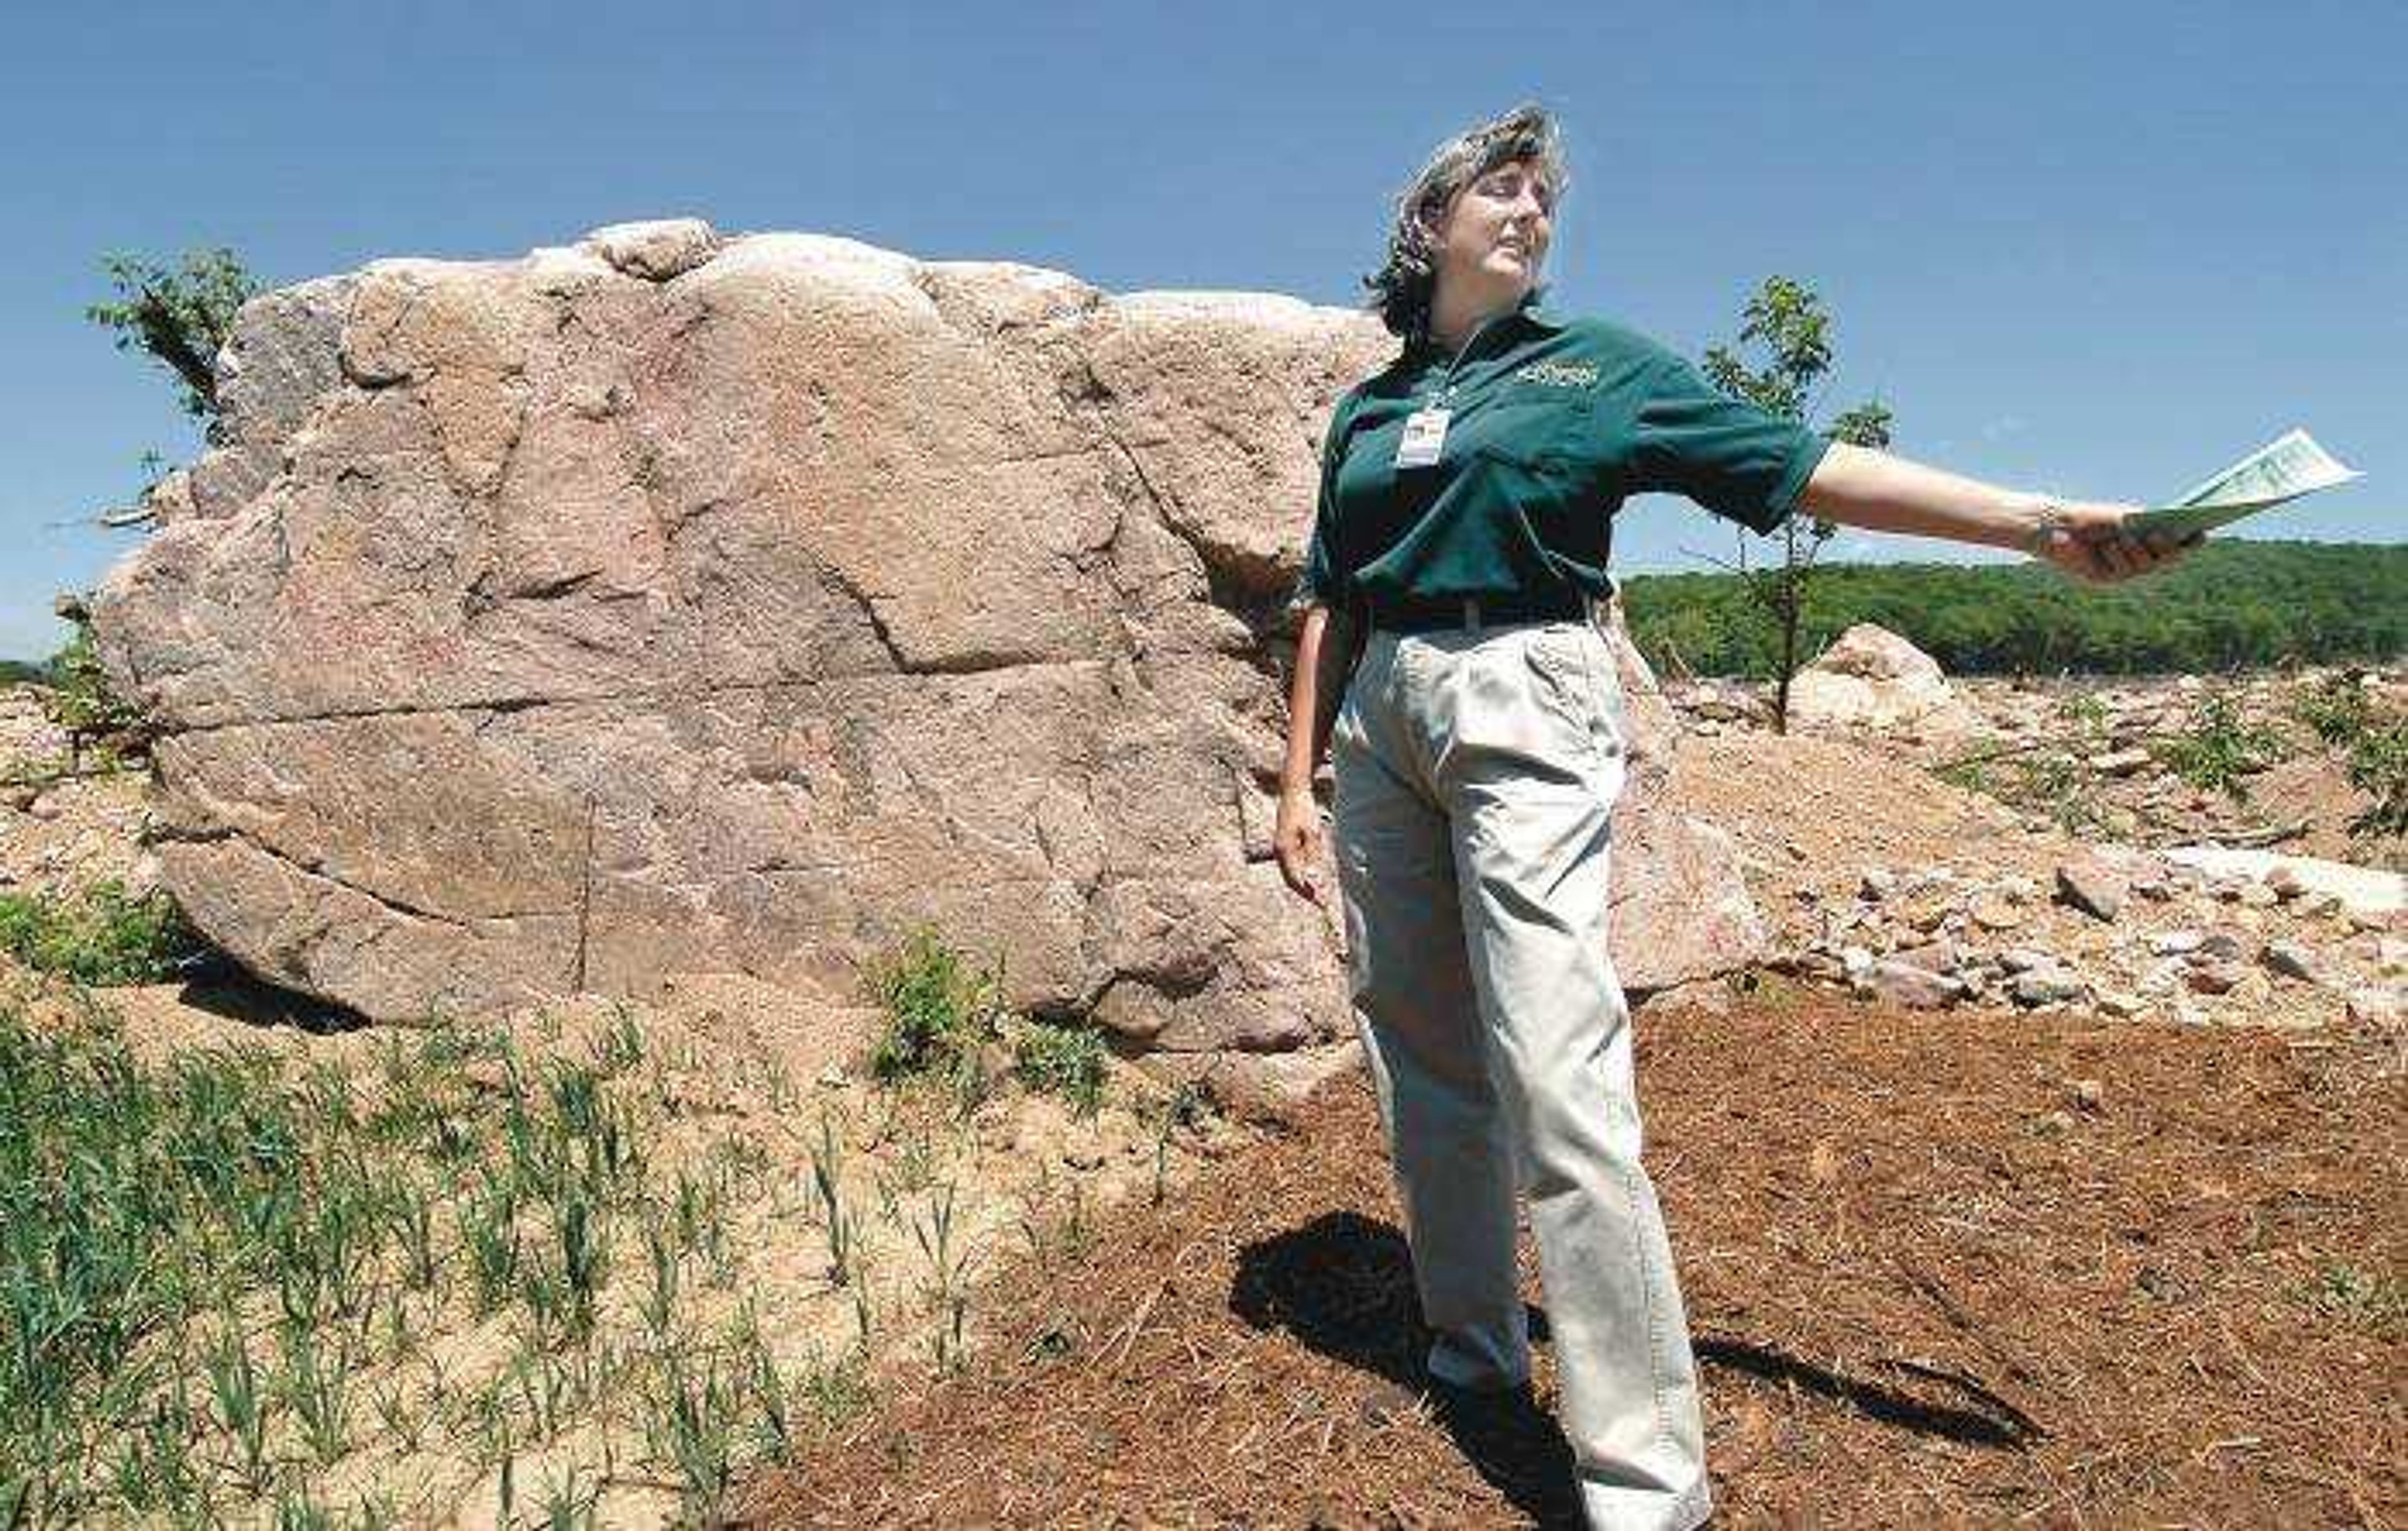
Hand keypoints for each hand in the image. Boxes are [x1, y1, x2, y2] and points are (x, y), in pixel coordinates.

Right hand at [1272, 783, 1324, 902]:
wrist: (1293, 793)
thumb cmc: (1304, 810)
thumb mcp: (1313, 833)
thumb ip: (1313, 856)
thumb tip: (1315, 878)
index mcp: (1284, 850)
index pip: (1295, 879)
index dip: (1307, 893)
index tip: (1320, 903)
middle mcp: (1279, 852)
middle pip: (1291, 880)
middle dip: (1306, 893)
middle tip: (1322, 904)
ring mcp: (1280, 848)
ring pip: (1291, 874)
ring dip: (1304, 886)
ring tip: (1319, 896)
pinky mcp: (1284, 845)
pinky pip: (1292, 866)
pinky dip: (1302, 875)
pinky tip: (1312, 880)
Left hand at [2031, 500, 2199, 583]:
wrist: (2058, 528)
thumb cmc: (2093, 519)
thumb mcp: (2125, 518)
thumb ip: (2149, 524)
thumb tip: (2178, 528)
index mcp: (2147, 542)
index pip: (2176, 546)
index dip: (2190, 543)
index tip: (2203, 533)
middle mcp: (2138, 559)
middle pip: (2164, 560)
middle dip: (2167, 548)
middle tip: (2166, 535)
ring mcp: (2123, 571)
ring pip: (2144, 567)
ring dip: (2137, 551)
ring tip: (2127, 537)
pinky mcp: (2105, 579)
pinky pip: (2120, 572)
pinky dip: (2117, 557)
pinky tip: (2111, 546)